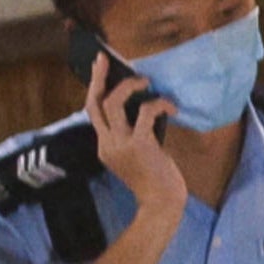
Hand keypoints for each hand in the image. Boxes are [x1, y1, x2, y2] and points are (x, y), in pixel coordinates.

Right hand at [83, 54, 192, 218]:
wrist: (162, 205)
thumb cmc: (156, 181)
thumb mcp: (137, 156)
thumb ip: (132, 135)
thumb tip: (140, 105)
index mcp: (104, 147)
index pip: (93, 112)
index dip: (95, 89)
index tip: (99, 70)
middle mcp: (107, 144)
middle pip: (94, 103)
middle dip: (98, 77)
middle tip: (104, 58)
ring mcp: (120, 144)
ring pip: (113, 102)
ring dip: (130, 86)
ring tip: (146, 81)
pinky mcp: (139, 145)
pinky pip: (144, 112)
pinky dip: (158, 104)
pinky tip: (171, 107)